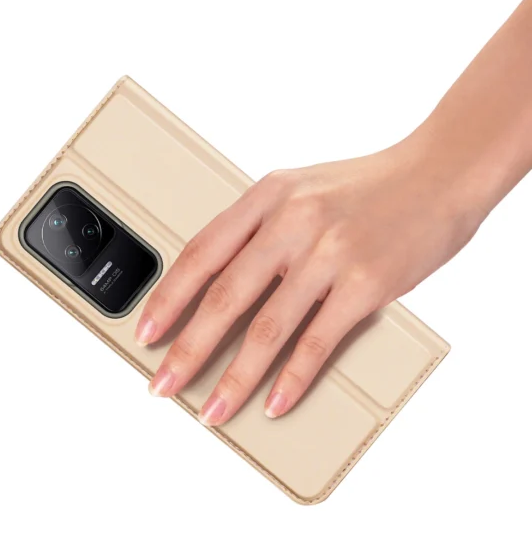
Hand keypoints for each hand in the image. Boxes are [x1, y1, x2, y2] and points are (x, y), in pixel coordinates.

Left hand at [135, 135, 484, 425]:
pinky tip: (273, 401)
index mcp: (268, 196)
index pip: (203, 252)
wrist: (438, 174)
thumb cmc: (367, 186)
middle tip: (162, 384)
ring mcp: (329, 253)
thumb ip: (261, 228)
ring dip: (234, 378)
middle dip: (187, 349)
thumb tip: (223, 279)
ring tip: (211, 409)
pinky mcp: (366, 284)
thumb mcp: (301, 190)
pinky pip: (317, 341)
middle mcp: (293, 222)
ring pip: (267, 328)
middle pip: (225, 296)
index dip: (169, 297)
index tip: (147, 331)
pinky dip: (292, 378)